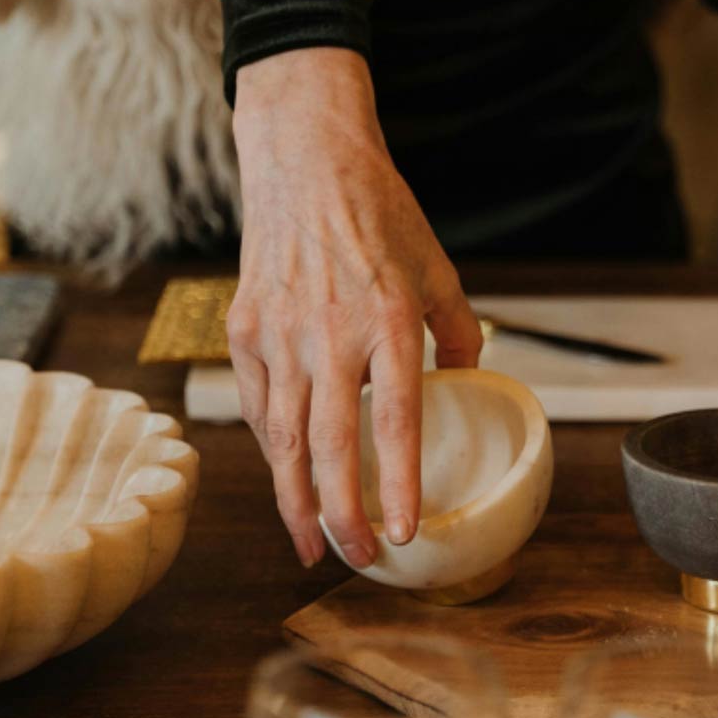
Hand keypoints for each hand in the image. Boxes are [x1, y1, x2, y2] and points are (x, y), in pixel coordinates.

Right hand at [226, 48, 483, 569]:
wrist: (304, 158)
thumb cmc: (378, 211)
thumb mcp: (437, 268)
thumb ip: (460, 330)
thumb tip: (472, 378)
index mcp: (386, 320)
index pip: (393, 423)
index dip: (397, 486)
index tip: (405, 532)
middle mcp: (328, 333)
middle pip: (331, 447)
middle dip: (343, 515)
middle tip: (360, 558)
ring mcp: (279, 334)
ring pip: (284, 439)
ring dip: (298, 500)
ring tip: (313, 544)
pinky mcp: (244, 329)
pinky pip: (259, 407)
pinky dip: (273, 452)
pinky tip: (288, 483)